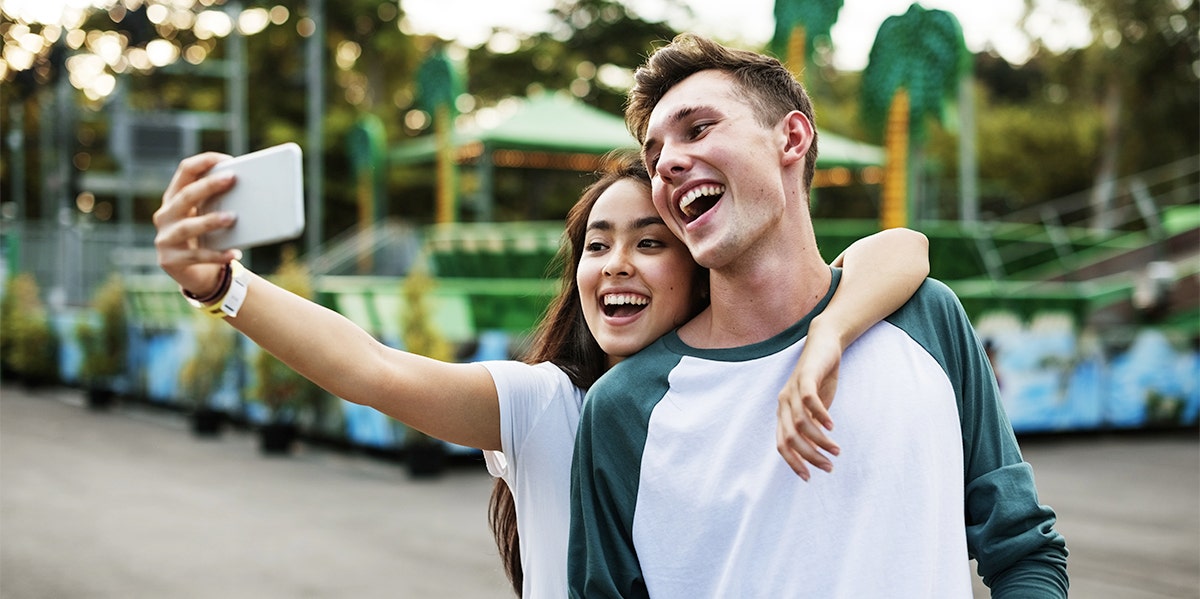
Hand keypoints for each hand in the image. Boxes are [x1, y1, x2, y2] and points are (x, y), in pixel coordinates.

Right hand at [153, 153, 240, 296]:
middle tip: (232, 178)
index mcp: (174, 198)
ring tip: (233, 217)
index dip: (204, 162)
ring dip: (211, 220)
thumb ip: (222, 202)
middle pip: (186, 195)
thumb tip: (259, 187)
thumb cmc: (209, 238)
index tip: (227, 160)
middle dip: (208, 186)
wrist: (196, 274)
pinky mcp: (170, 260)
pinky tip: (234, 253)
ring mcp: (164, 238)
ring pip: (188, 226)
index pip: (185, 171)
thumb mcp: (211, 217)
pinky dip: (217, 255)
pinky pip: (197, 256)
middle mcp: (165, 215)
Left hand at [776, 323, 841, 480]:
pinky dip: (820, 416)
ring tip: (836, 450)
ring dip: (819, 441)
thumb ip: (813, 427)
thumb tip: (817, 451)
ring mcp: (792, 390)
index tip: (809, 477)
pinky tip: (832, 426)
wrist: (824, 345)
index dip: (793, 463)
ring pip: (801, 423)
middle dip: (810, 457)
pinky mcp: (805, 377)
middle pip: (791, 439)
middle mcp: (783, 403)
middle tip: (829, 466)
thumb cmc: (820, 379)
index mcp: (784, 413)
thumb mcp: (816, 408)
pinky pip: (809, 400)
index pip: (782, 445)